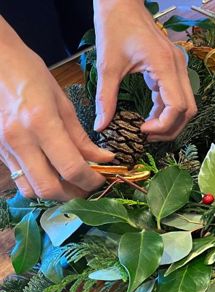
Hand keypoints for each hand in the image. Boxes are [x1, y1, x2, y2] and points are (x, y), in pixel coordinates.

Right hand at [0, 17, 113, 200]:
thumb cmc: (29, 74)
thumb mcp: (62, 102)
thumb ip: (81, 137)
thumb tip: (103, 159)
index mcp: (42, 123)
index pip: (71, 168)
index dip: (91, 180)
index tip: (103, 178)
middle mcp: (21, 140)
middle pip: (49, 188)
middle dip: (74, 194)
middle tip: (89, 187)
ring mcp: (5, 148)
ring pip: (30, 190)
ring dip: (55, 194)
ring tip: (72, 184)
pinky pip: (19, 178)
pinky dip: (38, 184)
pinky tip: (53, 174)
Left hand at [93, 0, 196, 141]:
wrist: (122, 2)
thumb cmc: (114, 26)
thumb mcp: (107, 65)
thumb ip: (105, 98)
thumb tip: (101, 127)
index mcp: (165, 65)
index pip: (177, 107)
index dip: (163, 125)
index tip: (141, 131)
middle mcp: (178, 67)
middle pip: (189, 110)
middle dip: (171, 129)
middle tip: (147, 138)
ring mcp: (179, 67)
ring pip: (187, 105)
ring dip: (171, 121)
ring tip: (148, 130)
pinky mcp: (174, 67)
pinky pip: (178, 96)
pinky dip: (167, 110)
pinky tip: (149, 117)